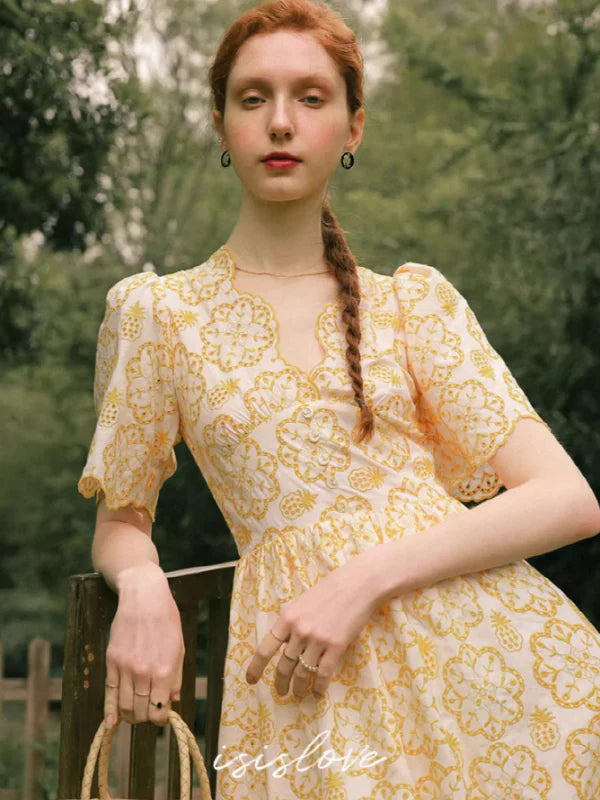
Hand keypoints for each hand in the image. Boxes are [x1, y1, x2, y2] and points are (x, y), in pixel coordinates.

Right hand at [103, 563, 184, 728]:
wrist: (144, 597)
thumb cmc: (166, 620)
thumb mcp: (179, 647)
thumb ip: (176, 677)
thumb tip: (172, 700)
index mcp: (164, 670)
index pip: (159, 709)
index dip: (161, 717)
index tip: (162, 715)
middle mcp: (143, 673)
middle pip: (141, 711)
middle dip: (146, 718)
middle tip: (148, 712)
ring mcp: (125, 667)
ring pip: (124, 706)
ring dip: (130, 716)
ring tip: (134, 714)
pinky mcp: (111, 661)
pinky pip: (110, 692)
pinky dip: (110, 710)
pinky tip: (111, 722)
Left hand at [245, 557, 377, 699]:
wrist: (358, 584)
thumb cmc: (330, 589)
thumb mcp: (302, 602)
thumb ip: (292, 622)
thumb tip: (285, 643)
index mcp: (287, 618)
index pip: (265, 648)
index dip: (256, 667)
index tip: (251, 681)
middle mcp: (299, 631)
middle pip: (284, 665)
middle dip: (280, 682)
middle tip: (280, 692)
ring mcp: (318, 640)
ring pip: (302, 672)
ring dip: (299, 687)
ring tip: (298, 694)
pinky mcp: (336, 646)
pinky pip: (323, 673)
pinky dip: (319, 686)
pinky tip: (318, 693)